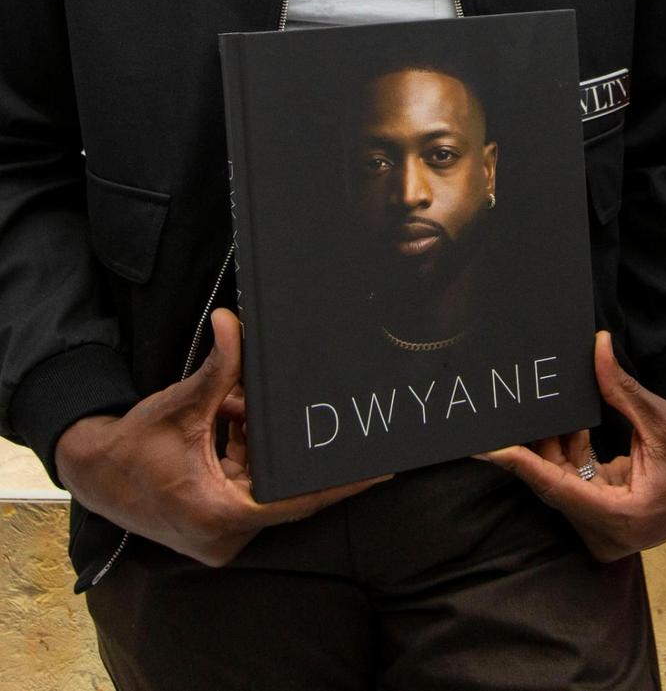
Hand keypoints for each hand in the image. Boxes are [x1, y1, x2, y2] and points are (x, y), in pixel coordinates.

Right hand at [54, 309, 385, 566]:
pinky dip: (246, 450)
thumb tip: (233, 320)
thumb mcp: (180, 404)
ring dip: (258, 441)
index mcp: (221, 514)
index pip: (299, 501)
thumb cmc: (134, 446)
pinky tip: (230, 417)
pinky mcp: (217, 525)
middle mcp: (225, 535)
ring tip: (233, 407)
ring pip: (265, 478)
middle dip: (284, 441)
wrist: (94, 473)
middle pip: (281, 484)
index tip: (380, 471)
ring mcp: (221, 534)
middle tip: (296, 410)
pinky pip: (250, 483)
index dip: (342, 484)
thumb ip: (217, 366)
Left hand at [474, 331, 665, 561]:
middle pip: (554, 485)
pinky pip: (574, 483)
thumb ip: (622, 388)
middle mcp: (607, 533)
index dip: (521, 464)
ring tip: (542, 410)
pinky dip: (569, 454)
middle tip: (506, 415)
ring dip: (553, 446)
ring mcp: (603, 530)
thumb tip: (597, 345)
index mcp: (622, 517)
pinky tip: (568, 423)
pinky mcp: (603, 518)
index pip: (558, 487)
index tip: (488, 448)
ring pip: (561, 483)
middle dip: (532, 447)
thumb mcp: (662, 421)